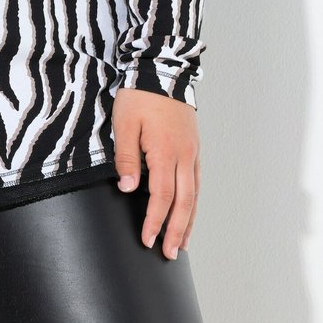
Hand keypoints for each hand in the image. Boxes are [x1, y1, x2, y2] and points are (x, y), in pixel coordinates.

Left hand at [112, 87, 199, 260]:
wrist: (163, 69)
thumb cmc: (140, 94)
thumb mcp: (125, 122)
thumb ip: (126, 156)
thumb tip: (126, 188)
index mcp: (166, 151)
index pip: (162, 196)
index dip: (155, 220)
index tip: (148, 239)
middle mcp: (184, 155)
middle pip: (184, 202)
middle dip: (176, 230)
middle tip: (168, 254)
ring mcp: (192, 152)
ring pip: (194, 194)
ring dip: (188, 221)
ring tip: (181, 243)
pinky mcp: (194, 147)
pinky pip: (196, 181)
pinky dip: (194, 202)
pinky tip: (189, 212)